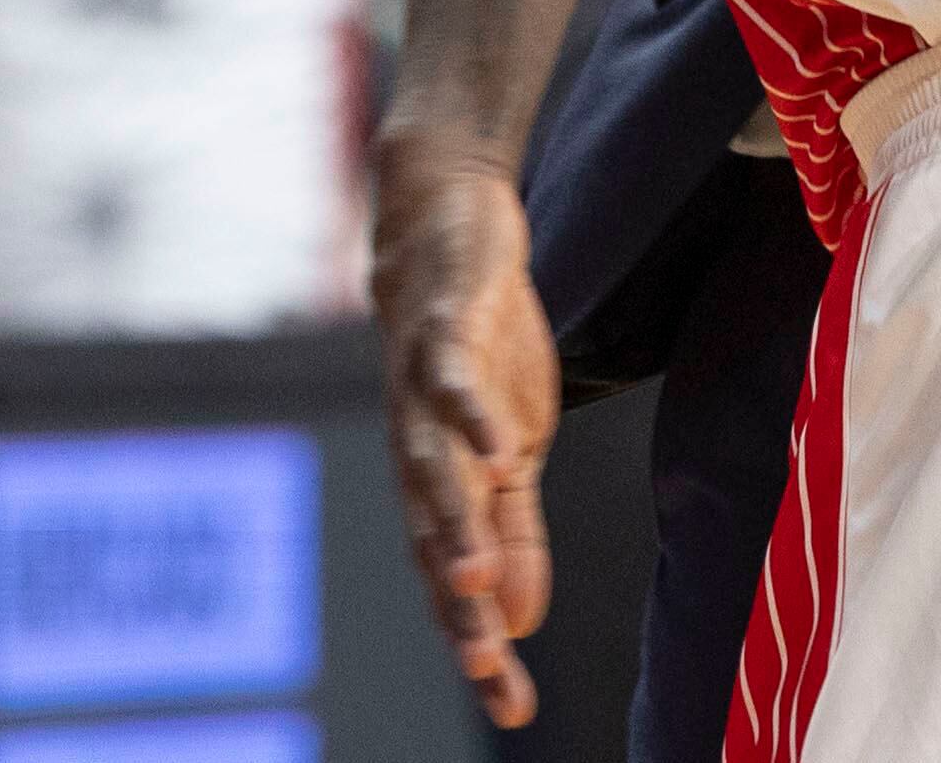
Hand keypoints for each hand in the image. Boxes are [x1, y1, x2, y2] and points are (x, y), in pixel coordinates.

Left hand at [371, 131, 559, 727]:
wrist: (444, 232)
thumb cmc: (479, 352)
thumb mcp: (516, 446)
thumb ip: (513, 531)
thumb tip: (520, 621)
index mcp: (444, 487)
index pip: (458, 581)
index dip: (481, 644)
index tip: (515, 708)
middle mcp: (420, 450)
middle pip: (434, 540)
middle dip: (458, 608)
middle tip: (486, 666)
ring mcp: (424, 391)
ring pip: (430, 471)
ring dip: (450, 526)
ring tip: (472, 582)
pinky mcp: (444, 331)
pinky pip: (451, 381)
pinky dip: (472, 417)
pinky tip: (501, 452)